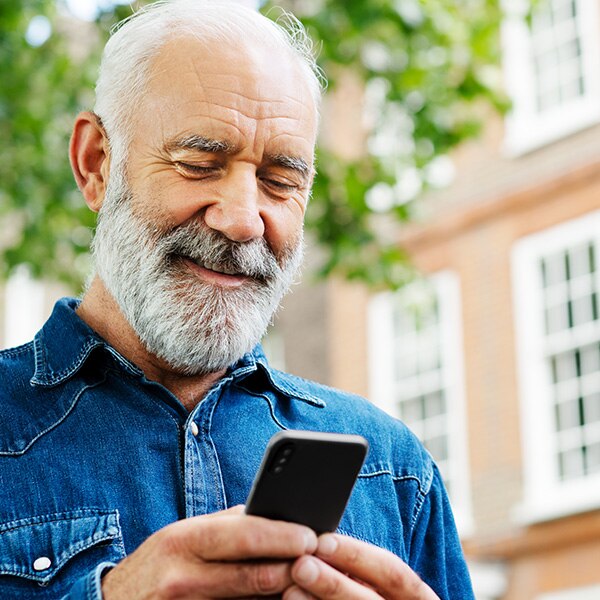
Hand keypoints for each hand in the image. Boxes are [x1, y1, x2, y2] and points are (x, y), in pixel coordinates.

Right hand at [101, 506, 317, 598]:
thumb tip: (270, 512)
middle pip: (255, 575)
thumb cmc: (157, 563)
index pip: (245, 535)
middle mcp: (184, 576)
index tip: (311, 535)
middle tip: (319, 560)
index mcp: (184, 539)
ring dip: (282, 593)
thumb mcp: (182, 534)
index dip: (283, 536)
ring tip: (305, 580)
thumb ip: (225, 524)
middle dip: (293, 568)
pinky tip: (275, 599)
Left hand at [283, 533, 438, 599]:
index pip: (392, 572)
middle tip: (301, 566)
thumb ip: (360, 570)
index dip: (358, 556)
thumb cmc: (372, 596)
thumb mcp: (380, 585)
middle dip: (334, 584)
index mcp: (416, 597)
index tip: (323, 542)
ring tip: (290, 592)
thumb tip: (321, 542)